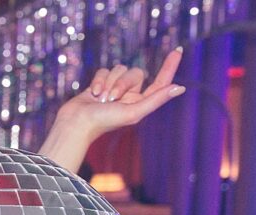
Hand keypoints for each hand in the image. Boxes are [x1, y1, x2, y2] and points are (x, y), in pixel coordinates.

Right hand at [39, 48, 185, 172]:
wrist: (76, 123)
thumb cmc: (104, 122)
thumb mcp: (134, 112)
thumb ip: (157, 99)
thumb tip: (180, 88)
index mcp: (141, 103)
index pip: (160, 81)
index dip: (169, 67)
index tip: (178, 50)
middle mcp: (130, 95)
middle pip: (135, 73)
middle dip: (122, 83)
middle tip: (111, 99)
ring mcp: (114, 88)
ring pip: (119, 69)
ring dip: (109, 83)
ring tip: (100, 99)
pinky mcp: (100, 83)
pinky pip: (104, 70)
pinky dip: (98, 80)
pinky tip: (92, 94)